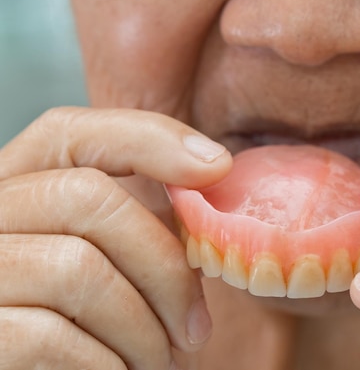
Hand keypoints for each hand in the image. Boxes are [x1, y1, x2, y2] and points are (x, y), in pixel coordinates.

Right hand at [0, 107, 231, 369]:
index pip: (71, 134)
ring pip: (76, 268)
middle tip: (196, 327)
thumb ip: (145, 219)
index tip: (218, 166)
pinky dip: (106, 364)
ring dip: (142, 329)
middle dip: (163, 265)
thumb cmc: (102, 334)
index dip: (148, 138)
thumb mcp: (124, 266)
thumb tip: (211, 168)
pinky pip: (50, 336)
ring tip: (159, 360)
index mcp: (19, 193)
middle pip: (86, 197)